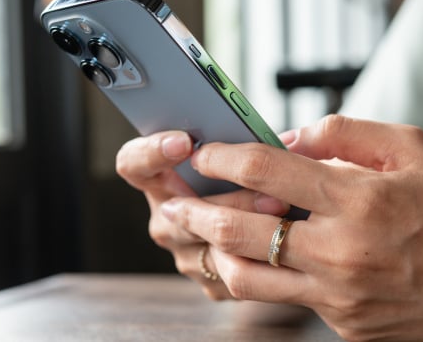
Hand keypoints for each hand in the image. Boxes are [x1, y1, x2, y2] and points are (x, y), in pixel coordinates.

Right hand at [115, 130, 288, 298]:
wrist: (275, 223)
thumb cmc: (254, 173)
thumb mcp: (246, 149)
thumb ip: (247, 140)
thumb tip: (281, 141)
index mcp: (159, 177)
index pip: (133, 164)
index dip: (152, 152)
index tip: (185, 141)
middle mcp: (166, 217)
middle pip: (181, 209)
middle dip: (230, 196)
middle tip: (267, 186)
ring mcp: (186, 253)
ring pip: (213, 242)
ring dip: (253, 223)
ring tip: (286, 205)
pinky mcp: (214, 281)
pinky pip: (236, 271)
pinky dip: (264, 251)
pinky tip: (290, 233)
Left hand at [159, 115, 422, 340]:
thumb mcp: (408, 147)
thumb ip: (343, 133)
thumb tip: (287, 139)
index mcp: (358, 198)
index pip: (266, 171)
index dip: (222, 158)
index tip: (202, 153)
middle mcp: (341, 250)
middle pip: (239, 232)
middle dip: (195, 212)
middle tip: (175, 201)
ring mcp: (339, 295)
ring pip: (246, 279)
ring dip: (213, 254)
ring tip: (199, 235)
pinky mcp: (342, 323)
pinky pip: (283, 300)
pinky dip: (260, 278)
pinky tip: (251, 260)